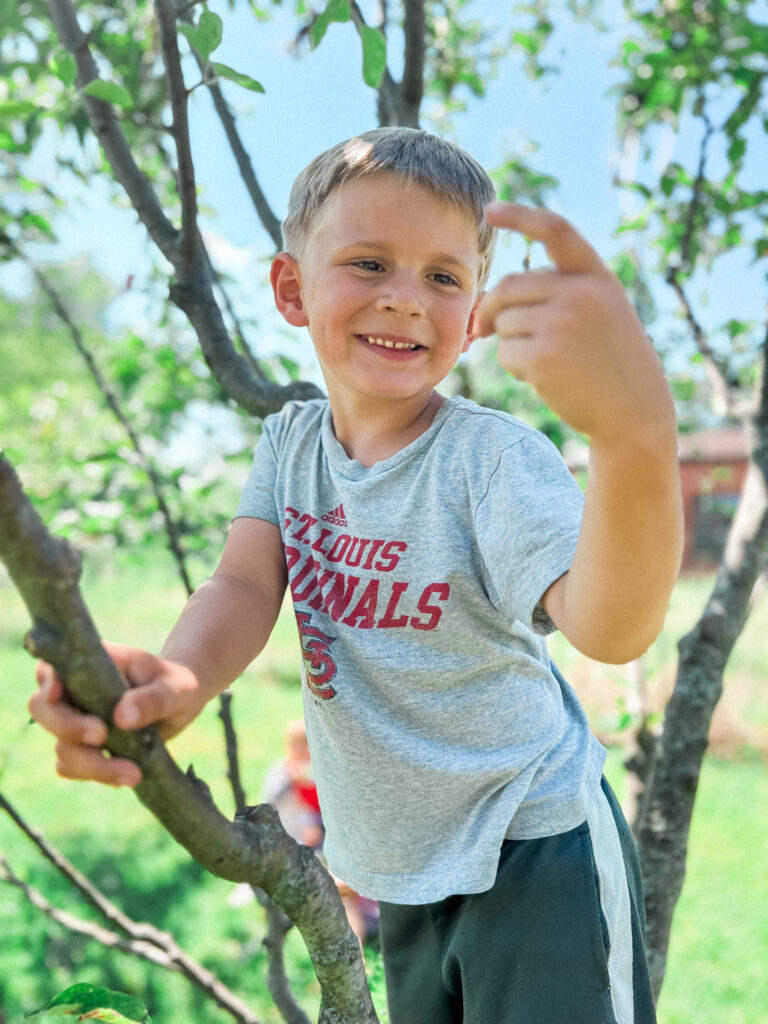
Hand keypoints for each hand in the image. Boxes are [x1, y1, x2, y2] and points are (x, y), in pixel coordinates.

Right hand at [28, 642, 205, 787]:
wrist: (180, 704)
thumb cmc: (175, 684)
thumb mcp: (175, 687)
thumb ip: (152, 699)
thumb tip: (121, 718)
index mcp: (92, 663)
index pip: (52, 667)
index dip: (47, 681)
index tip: (58, 694)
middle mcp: (75, 691)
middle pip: (42, 708)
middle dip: (68, 727)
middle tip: (101, 735)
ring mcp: (76, 721)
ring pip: (60, 746)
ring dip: (91, 764)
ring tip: (133, 773)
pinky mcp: (84, 748)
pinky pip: (72, 767)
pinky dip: (97, 775)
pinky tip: (128, 774)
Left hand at [478, 203, 673, 443]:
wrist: (635, 410)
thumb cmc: (611, 361)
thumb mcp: (601, 311)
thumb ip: (560, 292)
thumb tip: (491, 300)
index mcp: (597, 275)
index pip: (555, 230)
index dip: (520, 215)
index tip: (491, 209)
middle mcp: (581, 293)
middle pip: (509, 286)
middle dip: (492, 308)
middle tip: (486, 328)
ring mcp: (563, 324)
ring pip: (505, 322)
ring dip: (510, 342)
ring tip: (545, 359)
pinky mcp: (545, 358)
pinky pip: (506, 353)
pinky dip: (514, 366)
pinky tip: (543, 377)